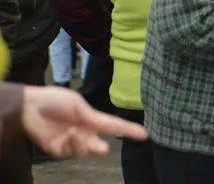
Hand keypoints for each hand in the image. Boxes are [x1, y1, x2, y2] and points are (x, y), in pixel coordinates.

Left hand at [20, 85, 146, 157]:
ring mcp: (70, 141)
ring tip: (73, 132)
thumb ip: (91, 117)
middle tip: (101, 148)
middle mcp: (84, 132)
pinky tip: (67, 134)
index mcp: (91, 119)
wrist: (29, 107)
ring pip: (85, 151)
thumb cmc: (54, 99)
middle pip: (97, 145)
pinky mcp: (57, 149)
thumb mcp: (77, 104)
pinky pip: (70, 153)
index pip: (114, 126)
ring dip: (82, 144)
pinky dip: (71, 144)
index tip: (144, 134)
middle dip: (99, 148)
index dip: (129, 130)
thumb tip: (104, 126)